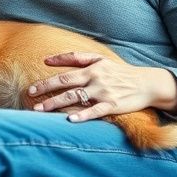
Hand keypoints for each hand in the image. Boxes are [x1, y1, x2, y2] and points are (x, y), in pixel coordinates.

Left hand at [28, 52, 176, 121]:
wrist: (146, 83)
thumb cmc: (118, 71)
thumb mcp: (99, 59)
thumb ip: (75, 57)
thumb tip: (48, 59)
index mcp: (91, 67)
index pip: (64, 73)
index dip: (47, 80)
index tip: (32, 89)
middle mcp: (95, 78)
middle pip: (65, 84)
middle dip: (46, 90)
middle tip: (30, 97)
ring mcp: (103, 92)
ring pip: (75, 97)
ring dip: (56, 103)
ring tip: (40, 110)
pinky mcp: (113, 105)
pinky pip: (95, 111)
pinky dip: (82, 115)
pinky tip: (69, 119)